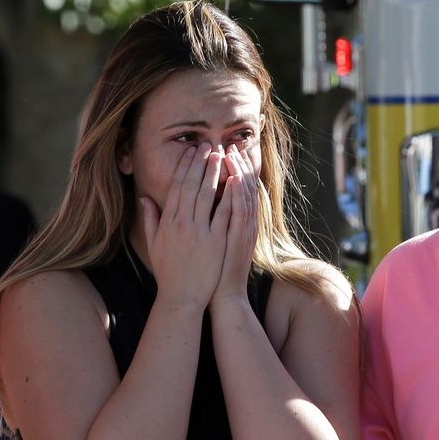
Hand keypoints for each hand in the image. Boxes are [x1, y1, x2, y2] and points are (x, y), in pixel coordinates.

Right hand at [139, 143, 228, 309]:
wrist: (182, 297)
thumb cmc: (169, 272)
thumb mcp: (154, 244)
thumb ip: (150, 219)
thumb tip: (145, 198)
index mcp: (168, 221)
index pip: (177, 187)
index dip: (185, 167)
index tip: (192, 152)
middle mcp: (182, 223)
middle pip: (192, 185)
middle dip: (200, 163)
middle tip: (208, 145)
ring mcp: (200, 232)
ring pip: (208, 195)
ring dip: (215, 172)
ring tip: (222, 155)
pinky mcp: (216, 241)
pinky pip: (224, 213)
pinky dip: (229, 195)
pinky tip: (235, 180)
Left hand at [209, 146, 259, 306]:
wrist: (223, 295)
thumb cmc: (213, 271)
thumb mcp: (211, 242)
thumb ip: (206, 222)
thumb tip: (193, 206)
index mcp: (236, 222)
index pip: (235, 189)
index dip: (232, 169)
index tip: (223, 150)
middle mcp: (244, 223)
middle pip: (242, 187)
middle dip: (236, 164)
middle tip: (230, 144)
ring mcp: (244, 230)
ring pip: (243, 195)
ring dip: (238, 172)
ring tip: (232, 152)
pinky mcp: (240, 239)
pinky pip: (240, 213)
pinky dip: (237, 195)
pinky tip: (233, 178)